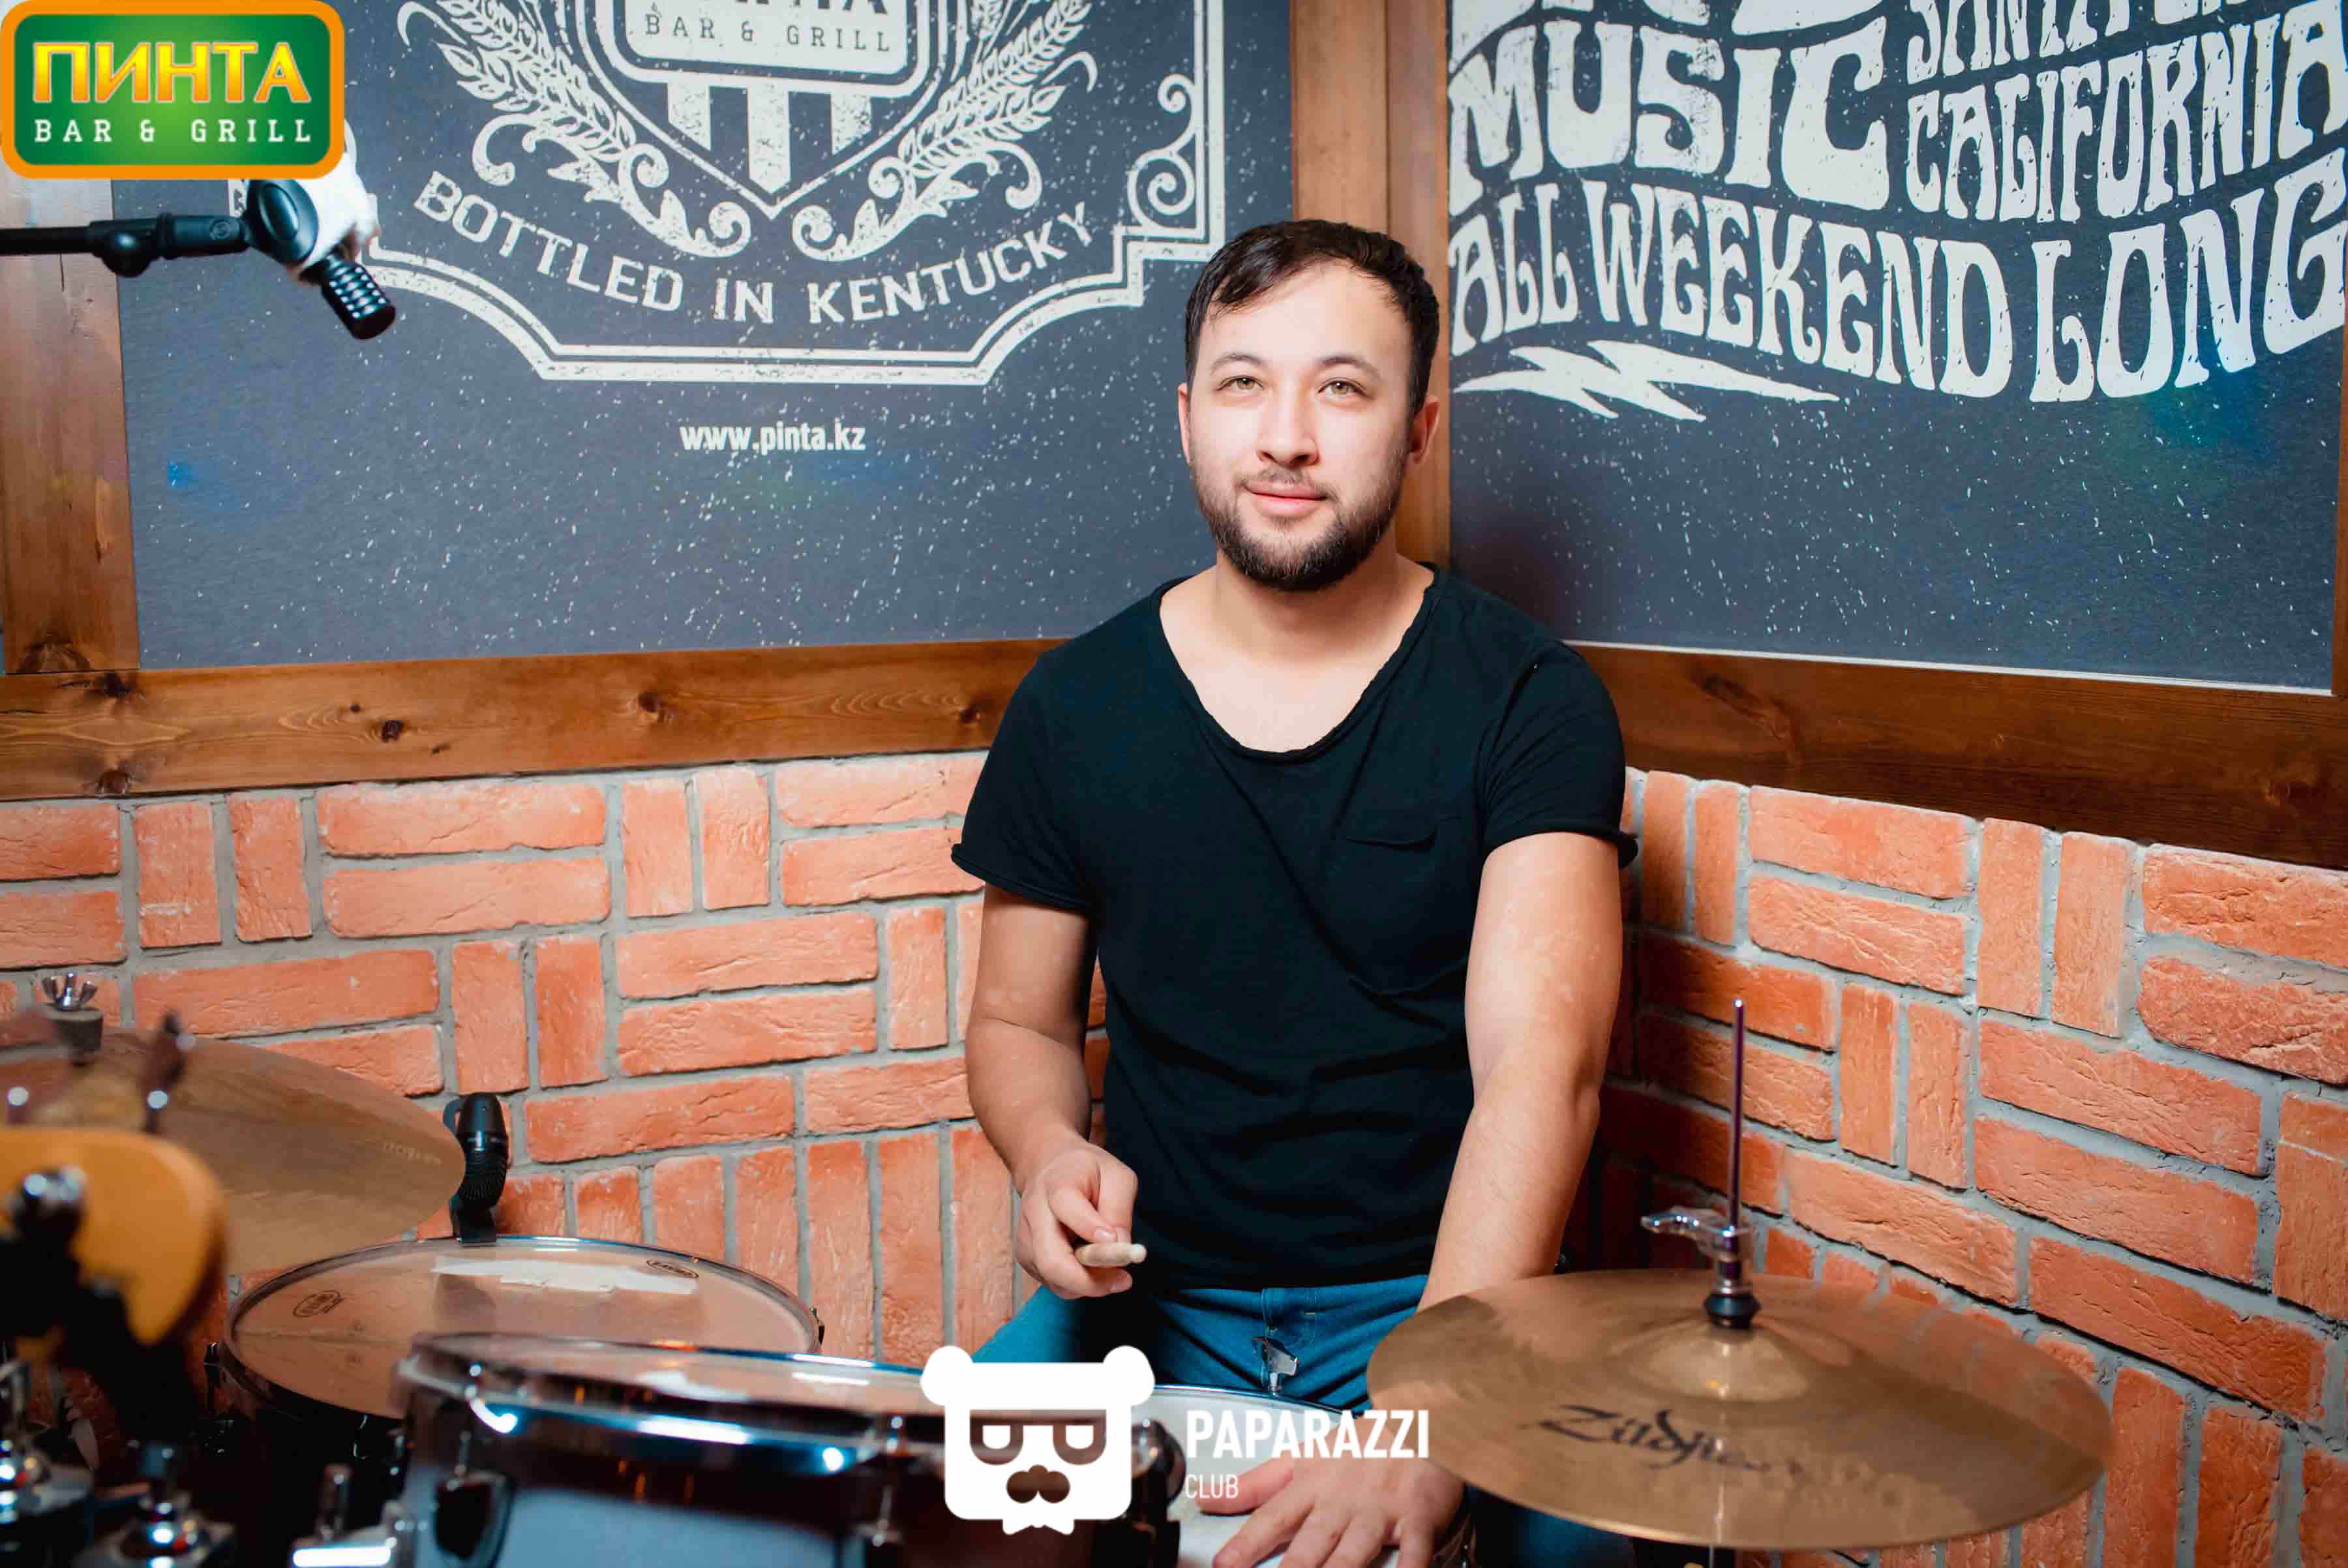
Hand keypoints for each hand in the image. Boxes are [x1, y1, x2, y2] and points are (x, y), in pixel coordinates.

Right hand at [1014, 1137, 1138, 1298]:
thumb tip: (1120, 1246)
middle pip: (1052, 1261)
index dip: (1092, 1229)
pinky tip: (1094, 1268)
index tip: (1118, 1240)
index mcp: (1055, 1184)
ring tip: (1114, 1271)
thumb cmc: (1088, 1173)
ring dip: (1089, 1284)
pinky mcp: (1027, 1260)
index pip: (1067, 1208)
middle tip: (1124, 1279)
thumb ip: (1119, 1208)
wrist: (1050, 1170)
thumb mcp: (1116, 1176)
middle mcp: (1034, 1214)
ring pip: (1055, 1280)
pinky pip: (1056, 1284)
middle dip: (1090, 1280)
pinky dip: (1080, 1284)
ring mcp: (1027, 1240)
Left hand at [1199, 1452, 1463, 1567]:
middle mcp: (1342, 1501)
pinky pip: (1415, 1550)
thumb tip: (1203, 1496)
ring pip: (1355, 1549)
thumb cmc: (1357, 1447)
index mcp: (1311, 1485)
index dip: (1246, 1543)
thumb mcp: (1299, 1458)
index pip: (1272, 1518)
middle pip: (1312, 1541)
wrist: (1419, 1419)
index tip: (1224, 1565)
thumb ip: (1252, 1485)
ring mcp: (1380, 1511)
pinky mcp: (1417, 1518)